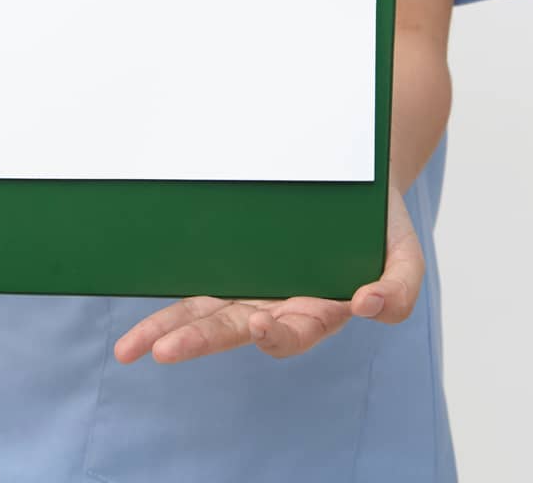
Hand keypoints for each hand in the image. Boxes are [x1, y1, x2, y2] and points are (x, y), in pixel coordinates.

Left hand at [114, 178, 423, 364]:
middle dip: (198, 341)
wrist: (357, 180)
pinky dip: (169, 293)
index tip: (262, 324)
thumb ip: (399, 291)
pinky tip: (140, 312)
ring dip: (167, 328)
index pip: (292, 332)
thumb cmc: (380, 226)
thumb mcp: (404, 257)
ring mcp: (249, 280)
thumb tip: (368, 306)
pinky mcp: (230, 254)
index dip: (276, 334)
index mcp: (317, 309)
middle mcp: (276, 303)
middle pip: (232, 328)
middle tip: (162, 352)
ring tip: (129, 348)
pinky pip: (196, 275)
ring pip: (203, 309)